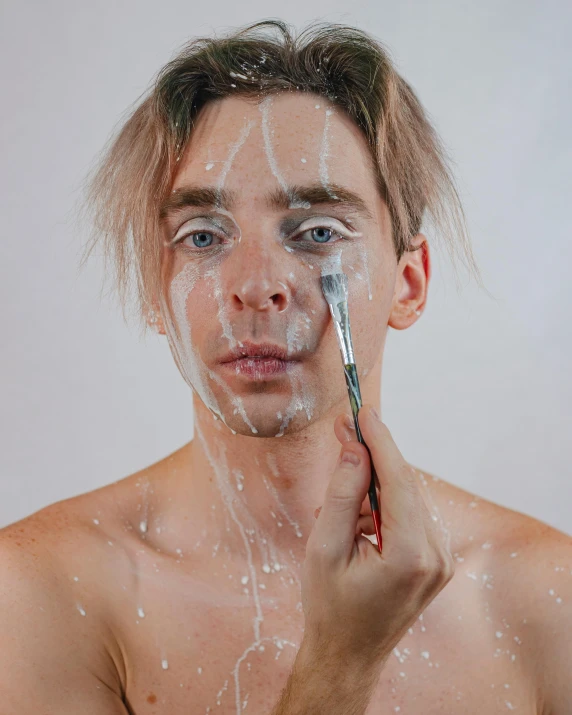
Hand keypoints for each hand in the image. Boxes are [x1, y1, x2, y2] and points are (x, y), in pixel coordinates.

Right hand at [300, 405, 454, 667]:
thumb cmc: (329, 607)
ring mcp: (440, 559)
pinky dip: (381, 507)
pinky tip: (353, 523)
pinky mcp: (434, 561)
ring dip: (372, 486)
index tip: (363, 410)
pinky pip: (408, 515)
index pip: (398, 480)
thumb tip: (355, 449)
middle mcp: (435, 554)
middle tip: (344, 429)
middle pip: (405, 484)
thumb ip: (342, 495)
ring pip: (406, 497)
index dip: (380, 440)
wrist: (347, 656)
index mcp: (411, 553)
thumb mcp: (323, 548)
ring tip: (334, 508)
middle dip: (374, 455)